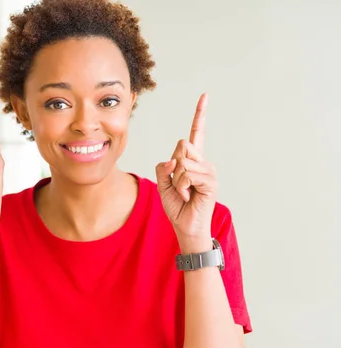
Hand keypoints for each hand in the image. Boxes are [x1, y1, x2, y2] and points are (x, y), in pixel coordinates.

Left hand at [155, 93, 216, 242]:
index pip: (196, 133)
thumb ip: (163, 167)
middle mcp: (202, 162)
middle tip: (178, 184)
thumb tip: (173, 159)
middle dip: (173, 165)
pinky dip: (181, 187)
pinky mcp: (211, 181)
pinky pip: (187, 174)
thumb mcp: (162, 183)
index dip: (200, 115)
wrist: (185, 226)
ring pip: (182, 162)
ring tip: (184, 193)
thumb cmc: (176, 205)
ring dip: (176, 180)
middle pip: (182, 145)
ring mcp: (208, 171)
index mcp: (191, 160)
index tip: (205, 96)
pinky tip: (188, 196)